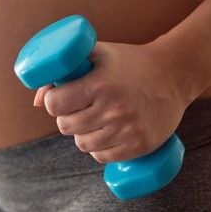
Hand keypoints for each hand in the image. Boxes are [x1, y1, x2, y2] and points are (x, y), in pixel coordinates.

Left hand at [32, 40, 195, 163]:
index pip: (55, 104)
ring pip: (83, 144)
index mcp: (100, 84)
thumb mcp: (97, 55)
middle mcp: (114, 108)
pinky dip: (99, 149)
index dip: (52, 102)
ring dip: (81, 135)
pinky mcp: (141, 145)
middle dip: (66, 117)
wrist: (174, 74)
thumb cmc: (129, 62)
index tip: (58, 98)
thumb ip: (63, 71)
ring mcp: (128, 129)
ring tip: (92, 121)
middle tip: (76, 109)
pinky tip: (104, 135)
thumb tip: (36, 102)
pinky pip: (103, 156)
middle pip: (66, 126)